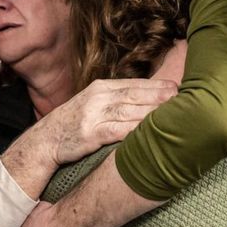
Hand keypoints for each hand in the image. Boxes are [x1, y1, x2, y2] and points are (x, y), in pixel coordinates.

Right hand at [24, 77, 177, 169]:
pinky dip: (135, 130)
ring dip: (153, 112)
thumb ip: (115, 101)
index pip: (133, 85)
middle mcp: (97, 97)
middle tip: (183, 97)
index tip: (177, 87)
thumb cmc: (73, 125)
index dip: (156, 86)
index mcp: (100, 88)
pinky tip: (151, 132)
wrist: (44, 141)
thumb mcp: (92, 105)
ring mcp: (93, 115)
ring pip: (129, 111)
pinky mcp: (89, 134)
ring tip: (173, 113)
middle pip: (135, 95)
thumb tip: (146, 101)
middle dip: (160, 96)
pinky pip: (117, 130)